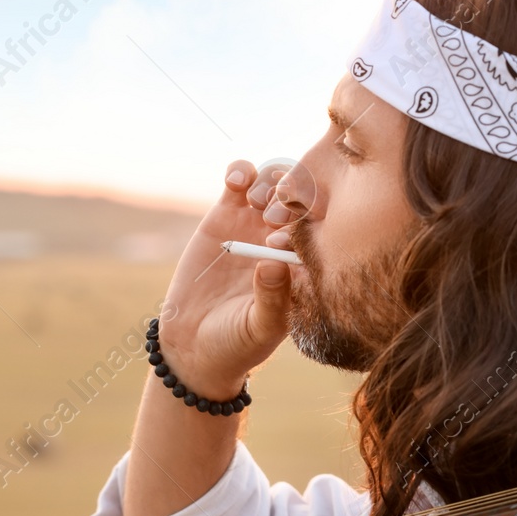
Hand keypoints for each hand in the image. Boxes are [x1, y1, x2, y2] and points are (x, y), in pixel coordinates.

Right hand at [157, 160, 303, 398]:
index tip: (282, 240)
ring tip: (255, 202)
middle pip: (302, 200)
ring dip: (270, 182)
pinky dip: (241, 172)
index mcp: (303, 265)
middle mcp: (284, 240)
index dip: (308, 224)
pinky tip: (237, 182)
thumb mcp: (259, 327)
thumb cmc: (237, 343)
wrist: (195, 344)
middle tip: (271, 217)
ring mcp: (255, 224)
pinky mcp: (226, 214)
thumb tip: (276, 262)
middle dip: (292, 199)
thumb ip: (272, 298)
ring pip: (274, 183)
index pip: (321, 231)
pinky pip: (240, 181)